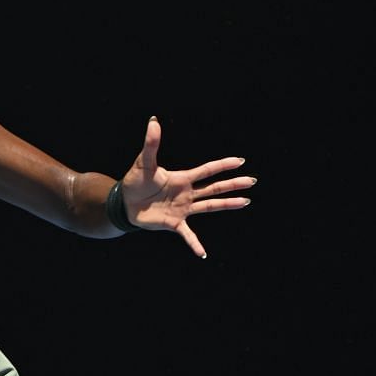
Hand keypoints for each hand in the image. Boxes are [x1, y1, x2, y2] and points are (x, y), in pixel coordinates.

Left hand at [117, 117, 253, 258]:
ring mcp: (183, 209)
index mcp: (182, 178)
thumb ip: (150, 144)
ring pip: (209, 206)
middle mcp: (187, 193)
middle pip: (215, 188)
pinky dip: (195, 244)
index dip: (223, 165)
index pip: (207, 170)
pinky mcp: (174, 223)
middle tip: (251, 181)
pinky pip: (187, 235)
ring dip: (227, 205)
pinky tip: (203, 254)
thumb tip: (153, 121)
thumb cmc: (135, 182)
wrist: (124, 204)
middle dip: (233, 184)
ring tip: (245, 202)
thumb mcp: (143, 163)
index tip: (240, 161)